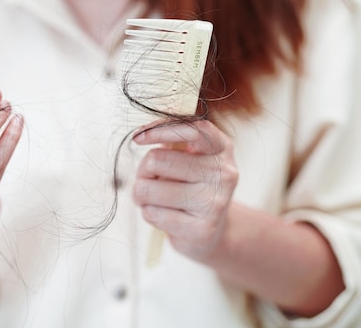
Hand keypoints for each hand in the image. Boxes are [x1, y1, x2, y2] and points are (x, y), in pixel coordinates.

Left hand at [132, 119, 237, 261]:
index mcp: (221, 148)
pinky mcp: (201, 228)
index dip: (159, 130)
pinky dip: (149, 213)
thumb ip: (171, 141)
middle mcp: (223, 173)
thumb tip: (143, 133)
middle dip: (142, 171)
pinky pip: (152, 213)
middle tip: (149, 179)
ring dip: (142, 195)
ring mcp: (214, 202)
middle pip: (157, 159)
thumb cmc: (191, 187)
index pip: (192, 129)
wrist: (212, 231)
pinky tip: (165, 215)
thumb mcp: (188, 158)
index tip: (137, 137)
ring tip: (155, 199)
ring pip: (148, 189)